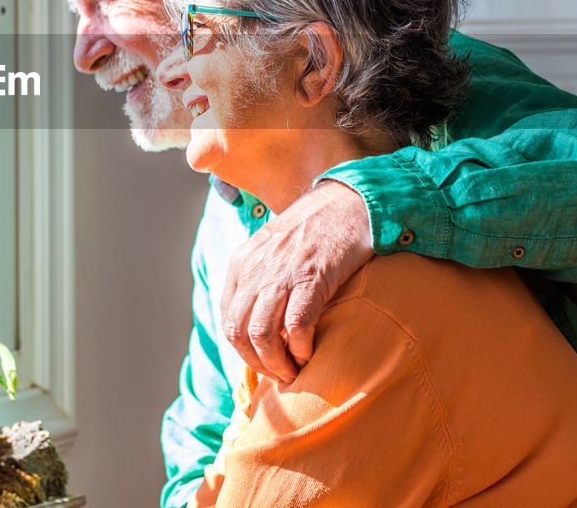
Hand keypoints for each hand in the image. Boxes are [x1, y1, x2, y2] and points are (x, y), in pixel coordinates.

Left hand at [219, 180, 373, 382]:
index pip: (227, 319)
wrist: (349, 202)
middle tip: (280, 374)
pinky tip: (311, 354)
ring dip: (277, 363)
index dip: (243, 350)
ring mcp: (282, 273)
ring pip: (261, 335)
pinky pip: (296, 326)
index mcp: (242, 262)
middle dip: (257, 363)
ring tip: (294, 372)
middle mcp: (255, 268)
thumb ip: (260, 280)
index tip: (264, 362)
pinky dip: (301, 349)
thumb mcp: (273, 251)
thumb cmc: (316, 231)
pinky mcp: (312, 278)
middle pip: (237, 332)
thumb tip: (259, 327)